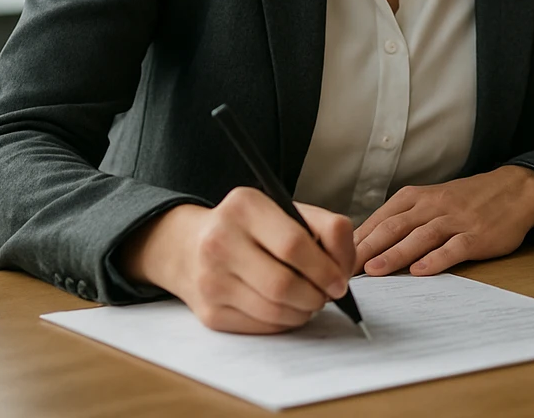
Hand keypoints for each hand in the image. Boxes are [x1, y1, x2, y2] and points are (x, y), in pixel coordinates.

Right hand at [117, 187, 355, 333]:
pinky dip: (284, 322)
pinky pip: (261, 326)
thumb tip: (345, 269)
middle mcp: (220, 241)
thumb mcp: (283, 210)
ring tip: (308, 300)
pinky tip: (286, 309)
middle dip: (317, 295)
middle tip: (327, 295)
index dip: (326, 268)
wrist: (187, 247)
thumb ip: (323, 229)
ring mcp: (211, 279)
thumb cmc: (249, 228)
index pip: (295, 244)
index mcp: (245, 207)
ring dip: (303, 311)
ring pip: (274, 310)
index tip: (340, 280)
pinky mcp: (209, 312)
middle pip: (285, 284)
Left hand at [353, 166, 533, 277]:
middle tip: (343, 269)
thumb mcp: (432, 200)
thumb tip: (367, 244)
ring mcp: (455, 220)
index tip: (335, 258)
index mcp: (417, 197)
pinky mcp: (476, 235)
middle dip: (366, 249)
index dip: (357, 240)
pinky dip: (436, 259)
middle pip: (393, 227)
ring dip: (395, 254)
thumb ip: (404, 219)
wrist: (515, 189)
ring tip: (374, 271)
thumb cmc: (469, 199)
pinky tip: (420, 271)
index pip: (380, 218)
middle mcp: (433, 206)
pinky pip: (453, 247)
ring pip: (419, 236)